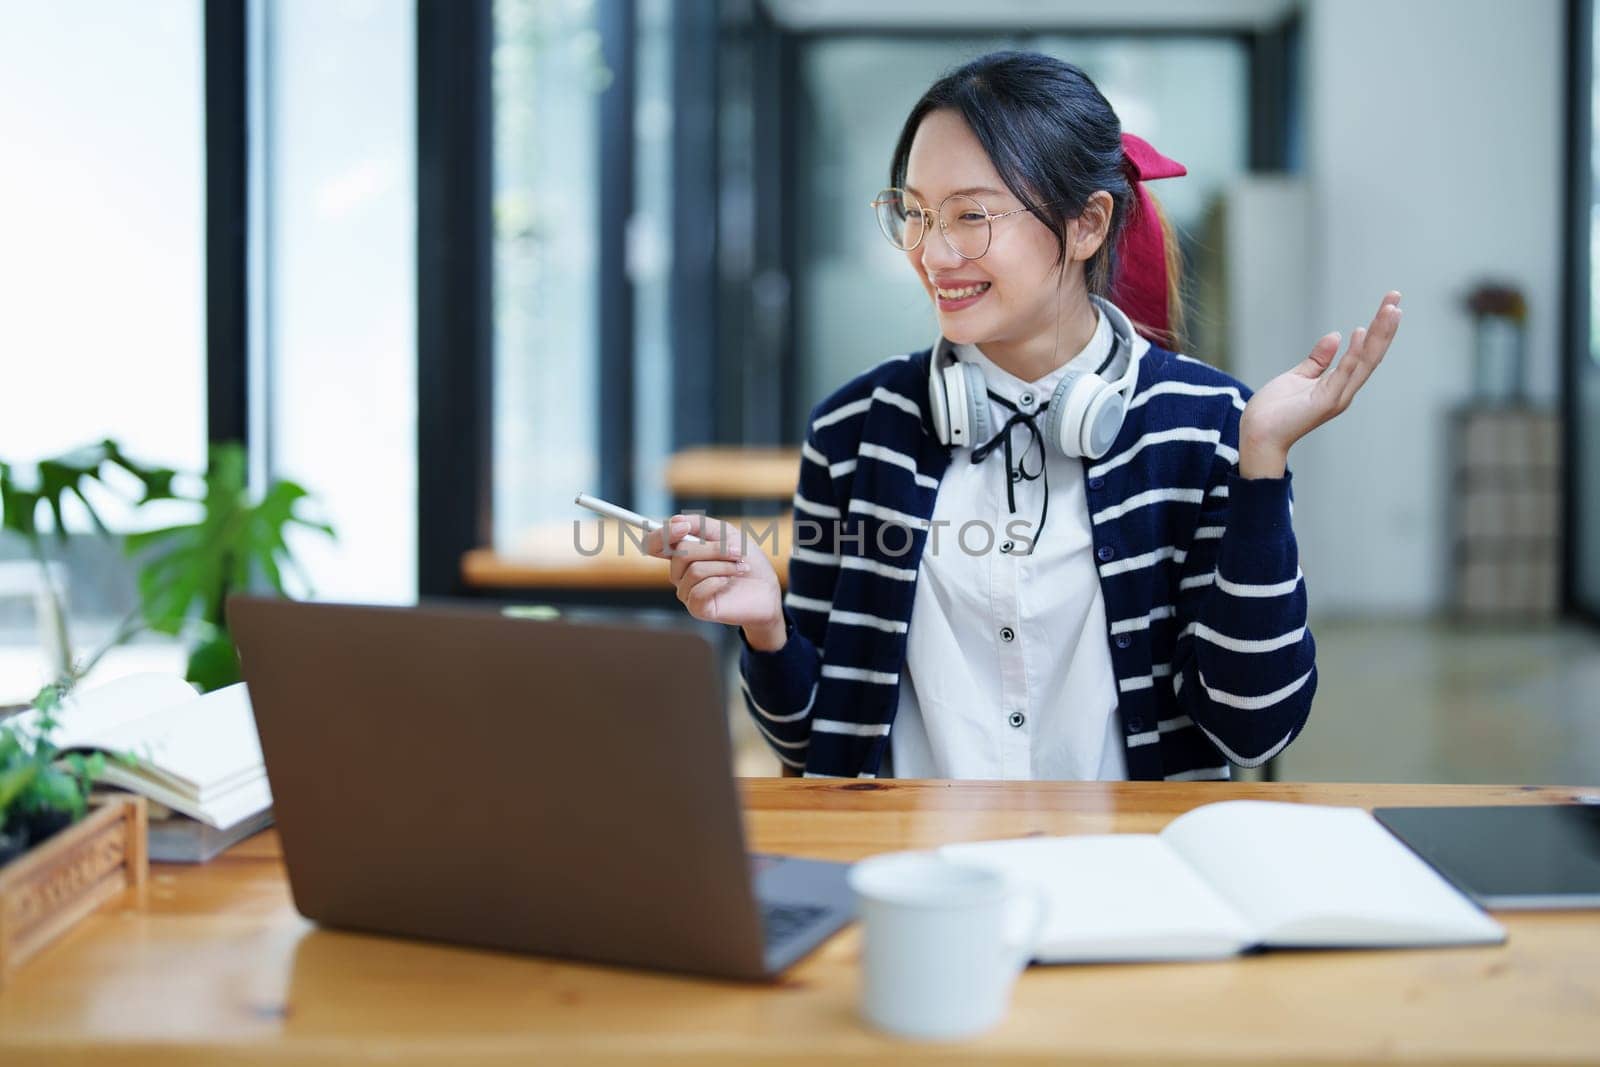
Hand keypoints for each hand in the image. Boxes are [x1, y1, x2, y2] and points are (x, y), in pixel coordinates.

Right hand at [645, 513, 786, 649]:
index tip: (682, 526)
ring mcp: (687, 591)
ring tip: (741, 567)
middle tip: (737, 551)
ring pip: (694, 570)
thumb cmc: (745, 560)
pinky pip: (698, 590)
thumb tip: (675, 520)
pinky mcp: (697, 608)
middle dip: (712, 548)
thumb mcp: (726, 534)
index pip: (654, 544)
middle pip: (679, 553)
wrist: (767, 588)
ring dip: (723, 565)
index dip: (662, 534)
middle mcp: (680, 573)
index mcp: (682, 554)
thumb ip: (700, 525)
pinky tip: (730, 582)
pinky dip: (719, 580)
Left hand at [1237, 290, 1403, 477]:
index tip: (1389, 303)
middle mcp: (1343, 391)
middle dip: (1385, 326)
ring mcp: (1336, 397)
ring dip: (1379, 335)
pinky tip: (1361, 333)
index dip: (1377, 329)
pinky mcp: (1325, 402)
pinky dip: (1353, 354)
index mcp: (1338, 385)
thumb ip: (1318, 360)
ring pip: (1364, 361)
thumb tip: (1336, 335)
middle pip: (1371, 354)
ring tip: (1391, 309)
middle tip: (1396, 297)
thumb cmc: (1274, 412)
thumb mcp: (1297, 377)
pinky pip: (1343, 374)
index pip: (1364, 352)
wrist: (1257, 436)